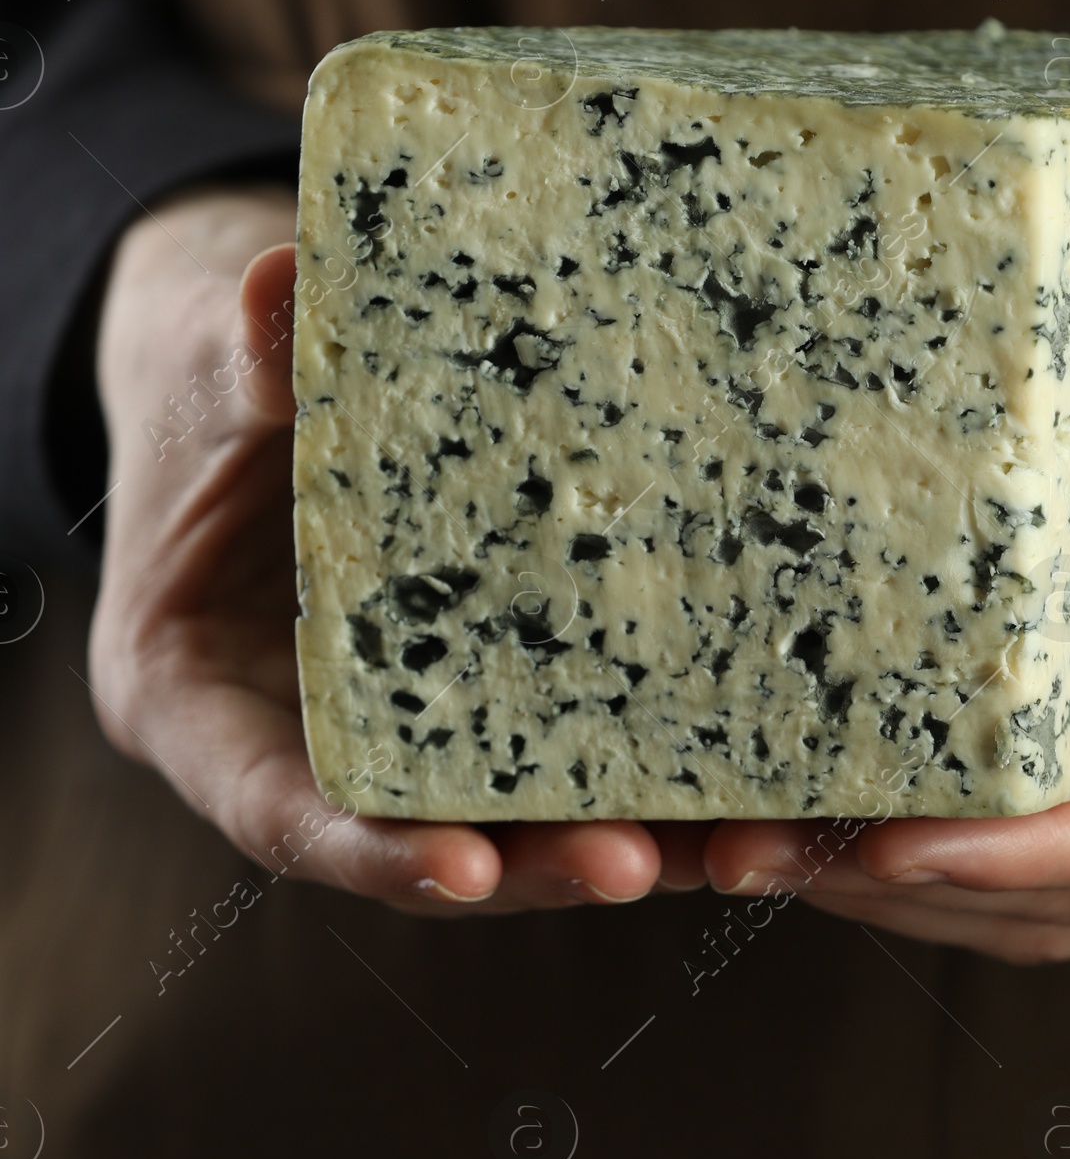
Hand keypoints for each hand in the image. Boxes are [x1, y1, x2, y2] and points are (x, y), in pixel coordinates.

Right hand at [88, 185, 707, 912]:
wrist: (267, 371)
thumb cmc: (216, 377)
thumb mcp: (209, 367)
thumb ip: (243, 359)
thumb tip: (269, 288)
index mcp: (206, 703)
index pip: (284, 810)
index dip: (373, 850)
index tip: (465, 870)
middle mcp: (319, 743)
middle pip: (429, 841)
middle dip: (535, 863)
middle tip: (635, 865)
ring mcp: (427, 725)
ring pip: (529, 816)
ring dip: (637, 837)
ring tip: (741, 843)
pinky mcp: (515, 684)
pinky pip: (593, 736)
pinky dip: (677, 759)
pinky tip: (775, 757)